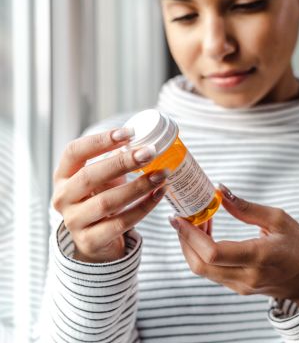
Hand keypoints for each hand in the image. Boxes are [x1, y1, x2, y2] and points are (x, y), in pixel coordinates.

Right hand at [52, 128, 167, 262]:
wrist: (96, 240)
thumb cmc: (100, 199)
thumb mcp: (102, 178)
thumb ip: (115, 162)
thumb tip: (144, 143)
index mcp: (63, 176)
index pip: (74, 152)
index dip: (100, 140)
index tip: (129, 133)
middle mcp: (62, 198)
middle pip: (89, 176)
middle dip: (122, 162)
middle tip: (150, 152)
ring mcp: (74, 222)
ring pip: (106, 202)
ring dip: (138, 186)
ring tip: (161, 174)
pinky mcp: (90, 241)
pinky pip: (121, 222)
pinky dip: (144, 207)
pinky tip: (159, 194)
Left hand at [169, 184, 298, 308]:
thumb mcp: (278, 219)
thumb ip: (245, 207)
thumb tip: (218, 190)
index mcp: (258, 257)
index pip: (213, 252)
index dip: (190, 235)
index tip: (178, 218)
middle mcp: (246, 276)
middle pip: (200, 264)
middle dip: (184, 240)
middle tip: (182, 217)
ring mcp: (240, 286)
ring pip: (202, 270)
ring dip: (192, 246)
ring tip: (196, 222)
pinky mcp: (238, 287)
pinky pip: (211, 272)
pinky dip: (201, 253)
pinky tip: (206, 234)